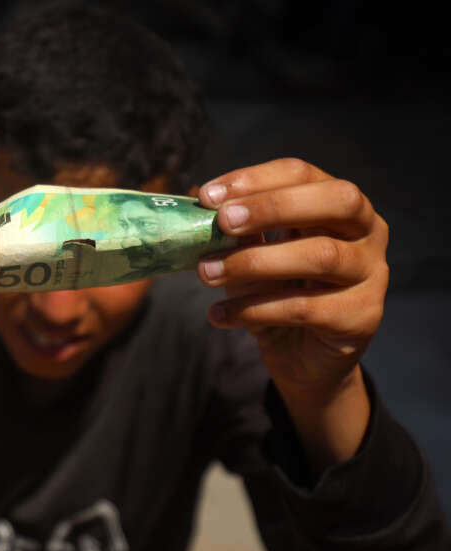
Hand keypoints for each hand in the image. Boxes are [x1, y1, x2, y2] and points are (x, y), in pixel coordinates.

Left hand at [197, 159, 388, 466]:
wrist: (301, 358)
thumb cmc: (275, 293)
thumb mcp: (252, 255)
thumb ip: (237, 230)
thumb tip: (197, 204)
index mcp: (338, 203)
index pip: (302, 173)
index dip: (254, 180)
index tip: (207, 195)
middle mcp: (367, 231)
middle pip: (335, 201)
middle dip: (273, 207)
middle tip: (221, 222)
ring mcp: (371, 273)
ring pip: (321, 256)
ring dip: (254, 262)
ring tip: (206, 273)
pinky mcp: (362, 317)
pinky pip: (306, 308)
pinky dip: (255, 310)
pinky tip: (219, 314)